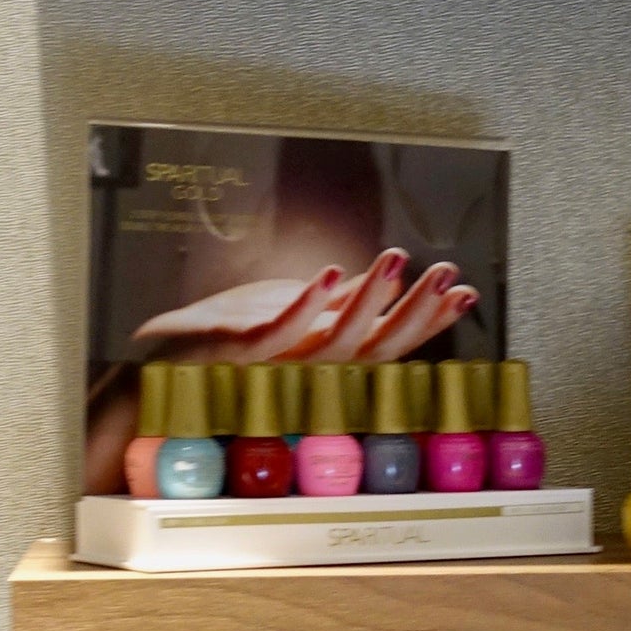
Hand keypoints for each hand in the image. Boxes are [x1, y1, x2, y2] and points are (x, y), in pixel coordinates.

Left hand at [135, 248, 480, 368]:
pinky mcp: (238, 352)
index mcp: (326, 355)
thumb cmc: (226, 333)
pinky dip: (307, 306)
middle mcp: (309, 369)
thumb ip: (336, 303)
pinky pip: (279, 336)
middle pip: (376, 349)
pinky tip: (331, 273)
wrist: (164, 355)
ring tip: (399, 261)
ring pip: (337, 345)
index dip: (430, 319)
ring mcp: (275, 365)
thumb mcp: (292, 309)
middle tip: (448, 274)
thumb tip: (383, 282)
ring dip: (371, 301)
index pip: (391, 341)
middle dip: (417, 311)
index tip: (466, 293)